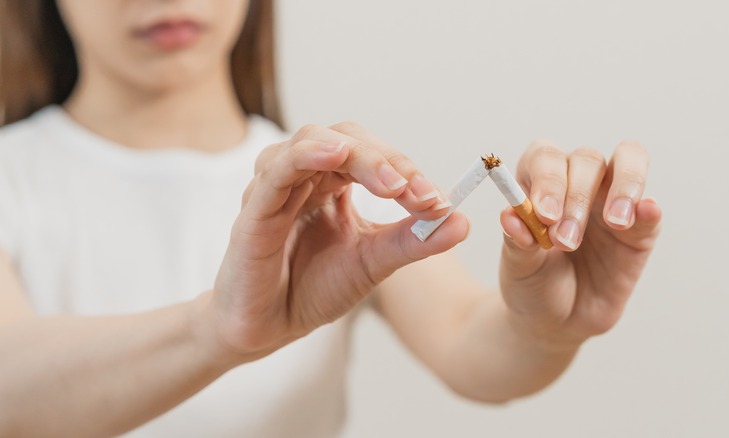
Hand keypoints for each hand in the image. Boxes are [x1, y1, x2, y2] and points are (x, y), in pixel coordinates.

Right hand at [204, 123, 468, 359]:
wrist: (270, 328)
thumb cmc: (313, 287)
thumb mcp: (373, 262)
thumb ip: (413, 241)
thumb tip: (463, 222)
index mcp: (332, 182)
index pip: (372, 154)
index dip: (406, 169)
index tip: (439, 200)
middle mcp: (304, 175)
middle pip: (347, 139)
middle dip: (388, 161)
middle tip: (420, 193)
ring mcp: (276, 187)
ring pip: (312, 142)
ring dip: (358, 157)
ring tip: (393, 183)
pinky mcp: (253, 211)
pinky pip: (276, 171)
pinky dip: (305, 157)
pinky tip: (334, 156)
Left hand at [498, 140, 661, 348]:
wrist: (554, 323)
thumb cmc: (531, 284)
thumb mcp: (518, 268)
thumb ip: (516, 241)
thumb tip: (510, 216)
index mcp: (539, 183)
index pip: (545, 157)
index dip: (547, 178)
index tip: (543, 214)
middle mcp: (576, 183)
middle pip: (586, 160)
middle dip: (578, 197)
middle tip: (565, 240)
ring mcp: (611, 201)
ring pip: (627, 163)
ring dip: (622, 188)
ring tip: (615, 222)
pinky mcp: (640, 230)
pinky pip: (650, 210)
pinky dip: (649, 207)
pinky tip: (645, 212)